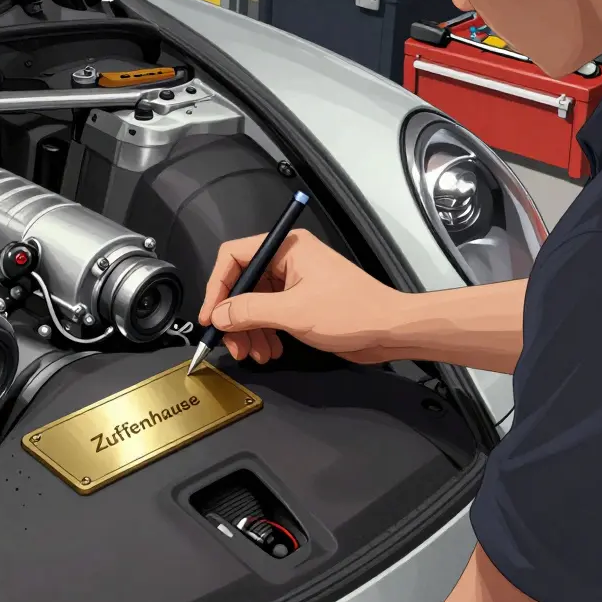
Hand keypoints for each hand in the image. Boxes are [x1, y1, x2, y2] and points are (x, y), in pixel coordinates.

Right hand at [197, 229, 404, 363]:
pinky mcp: (301, 301)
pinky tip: (269, 351)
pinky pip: (270, 314)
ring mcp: (294, 281)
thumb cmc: (352, 312)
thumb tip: (218, 316)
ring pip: (254, 304)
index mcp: (286, 248)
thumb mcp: (292, 312)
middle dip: (234, 317)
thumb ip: (249, 311)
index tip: (210, 316)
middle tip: (232, 344)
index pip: (233, 257)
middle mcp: (287, 259)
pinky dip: (264, 333)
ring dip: (249, 331)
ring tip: (253, 354)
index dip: (216, 287)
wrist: (391, 330)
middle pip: (242, 284)